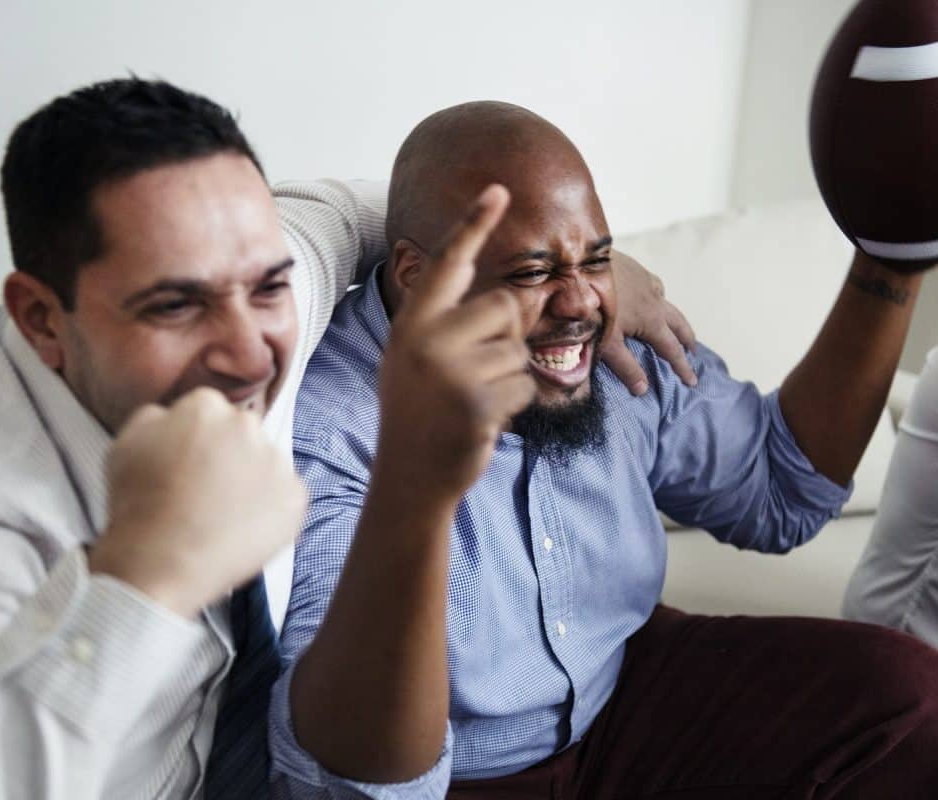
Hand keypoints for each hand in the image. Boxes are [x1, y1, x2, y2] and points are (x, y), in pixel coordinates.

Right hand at [89, 387, 306, 617]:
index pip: (210, 412)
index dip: (196, 440)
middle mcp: (246, 426)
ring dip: (251, 482)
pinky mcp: (294, 498)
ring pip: (266, 465)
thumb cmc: (137, 506)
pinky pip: (286, 497)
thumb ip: (157, 417)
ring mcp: (276, 462)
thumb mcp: (126, 443)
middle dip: (227, 455)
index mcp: (207, 407)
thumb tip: (175, 415)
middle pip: (242, 434)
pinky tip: (240, 528)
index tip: (189, 463)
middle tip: (204, 491)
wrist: (159, 563)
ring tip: (220, 515)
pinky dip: (270, 512)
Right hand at [377, 184, 535, 503]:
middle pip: (506, 305)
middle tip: (478, 370)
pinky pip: (525, 384)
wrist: (409, 475)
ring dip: (510, 377)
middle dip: (509, 334)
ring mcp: (451, 370)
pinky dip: (515, 404)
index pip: (449, 263)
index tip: (498, 190)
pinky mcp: (478, 401)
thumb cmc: (422, 411)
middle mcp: (427, 338)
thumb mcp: (424, 359)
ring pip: (519, 349)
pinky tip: (482, 419)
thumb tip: (528, 300)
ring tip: (473, 400)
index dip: (474, 224)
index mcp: (412, 322)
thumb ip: (462, 327)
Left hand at [602, 250, 697, 394]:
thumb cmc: (593, 307)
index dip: (682, 367)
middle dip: (686, 339)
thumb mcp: (607, 343)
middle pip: (678, 323)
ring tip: (674, 325)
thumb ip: (626, 366)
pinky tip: (648, 295)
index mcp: (651, 320)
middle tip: (692, 352)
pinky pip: (652, 284)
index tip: (692, 381)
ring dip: (673, 317)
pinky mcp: (633, 268)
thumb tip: (643, 389)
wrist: (579, 263)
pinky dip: (657, 295)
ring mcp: (645, 280)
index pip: (671, 349)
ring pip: (666, 301)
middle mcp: (654, 299)